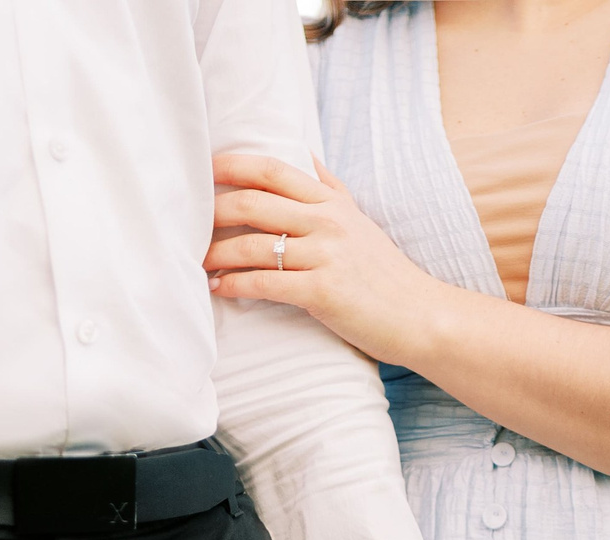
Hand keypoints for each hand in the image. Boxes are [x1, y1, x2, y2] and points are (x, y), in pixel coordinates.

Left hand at [206, 153, 457, 367]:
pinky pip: (265, 284)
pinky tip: (219, 289)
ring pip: (253, 245)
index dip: (232, 165)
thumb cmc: (385, 274)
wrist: (420, 316)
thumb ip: (330, 188)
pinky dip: (235, 285)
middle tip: (189, 224)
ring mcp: (325, 256)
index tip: (203, 170)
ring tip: (198, 262)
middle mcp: (327, 222)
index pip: (273, 170)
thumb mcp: (360, 220)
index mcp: (331, 202)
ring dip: (217, 254)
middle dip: (212, 212)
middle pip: (253, 202)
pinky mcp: (321, 292)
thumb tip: (306, 154)